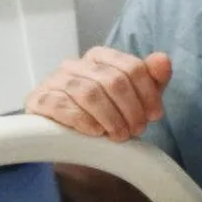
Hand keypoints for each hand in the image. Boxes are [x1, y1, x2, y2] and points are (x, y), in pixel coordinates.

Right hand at [26, 47, 171, 141]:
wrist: (72, 144)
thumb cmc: (107, 115)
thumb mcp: (136, 98)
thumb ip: (152, 78)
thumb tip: (163, 60)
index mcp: (101, 57)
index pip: (132, 67)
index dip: (148, 93)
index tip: (155, 115)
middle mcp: (76, 64)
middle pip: (114, 81)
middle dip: (131, 109)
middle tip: (137, 130)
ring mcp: (54, 81)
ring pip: (90, 93)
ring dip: (111, 118)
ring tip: (119, 135)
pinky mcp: (39, 100)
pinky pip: (62, 106)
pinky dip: (84, 121)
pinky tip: (96, 132)